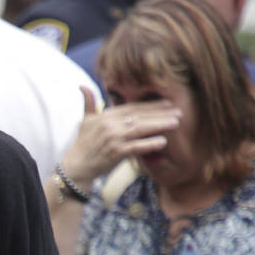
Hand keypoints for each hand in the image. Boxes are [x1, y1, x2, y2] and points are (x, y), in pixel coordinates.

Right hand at [60, 87, 181, 184]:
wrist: (76, 167)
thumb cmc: (82, 144)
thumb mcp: (84, 121)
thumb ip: (88, 103)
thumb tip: (82, 86)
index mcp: (106, 115)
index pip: (132, 107)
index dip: (150, 105)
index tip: (167, 103)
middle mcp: (110, 125)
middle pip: (140, 116)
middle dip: (161, 113)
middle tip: (179, 111)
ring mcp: (113, 138)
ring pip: (141, 129)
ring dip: (160, 125)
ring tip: (176, 123)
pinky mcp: (116, 153)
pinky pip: (137, 146)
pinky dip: (150, 144)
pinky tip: (163, 141)